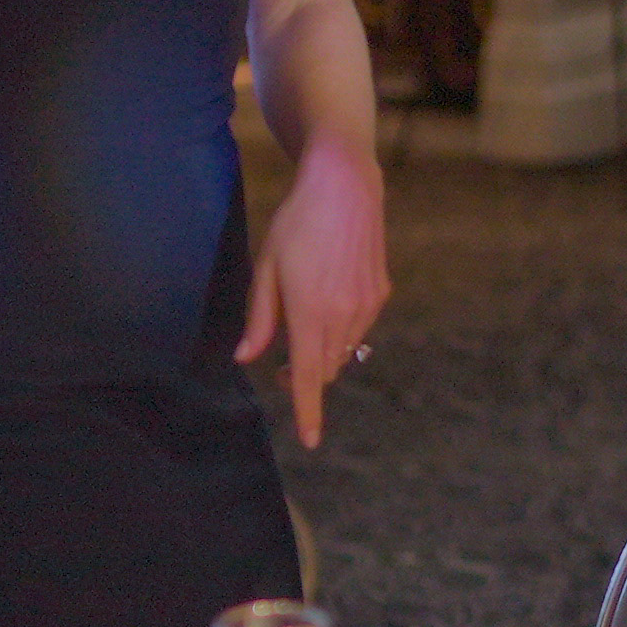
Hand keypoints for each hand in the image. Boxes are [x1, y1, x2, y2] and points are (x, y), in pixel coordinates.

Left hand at [240, 148, 388, 448]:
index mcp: (310, 313)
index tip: (311, 439)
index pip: (307, 376)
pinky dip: (340, 328)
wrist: (344, 186)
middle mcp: (344, 315)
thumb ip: (259, 318)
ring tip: (302, 317)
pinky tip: (328, 296)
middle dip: (304, 374)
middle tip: (277, 360)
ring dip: (322, 350)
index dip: (308, 411)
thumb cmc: (296, 224)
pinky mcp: (381, 292)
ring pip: (344, 349)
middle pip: (325, 368)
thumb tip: (246, 357)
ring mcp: (367, 305)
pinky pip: (359, 327)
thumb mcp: (266, 268)